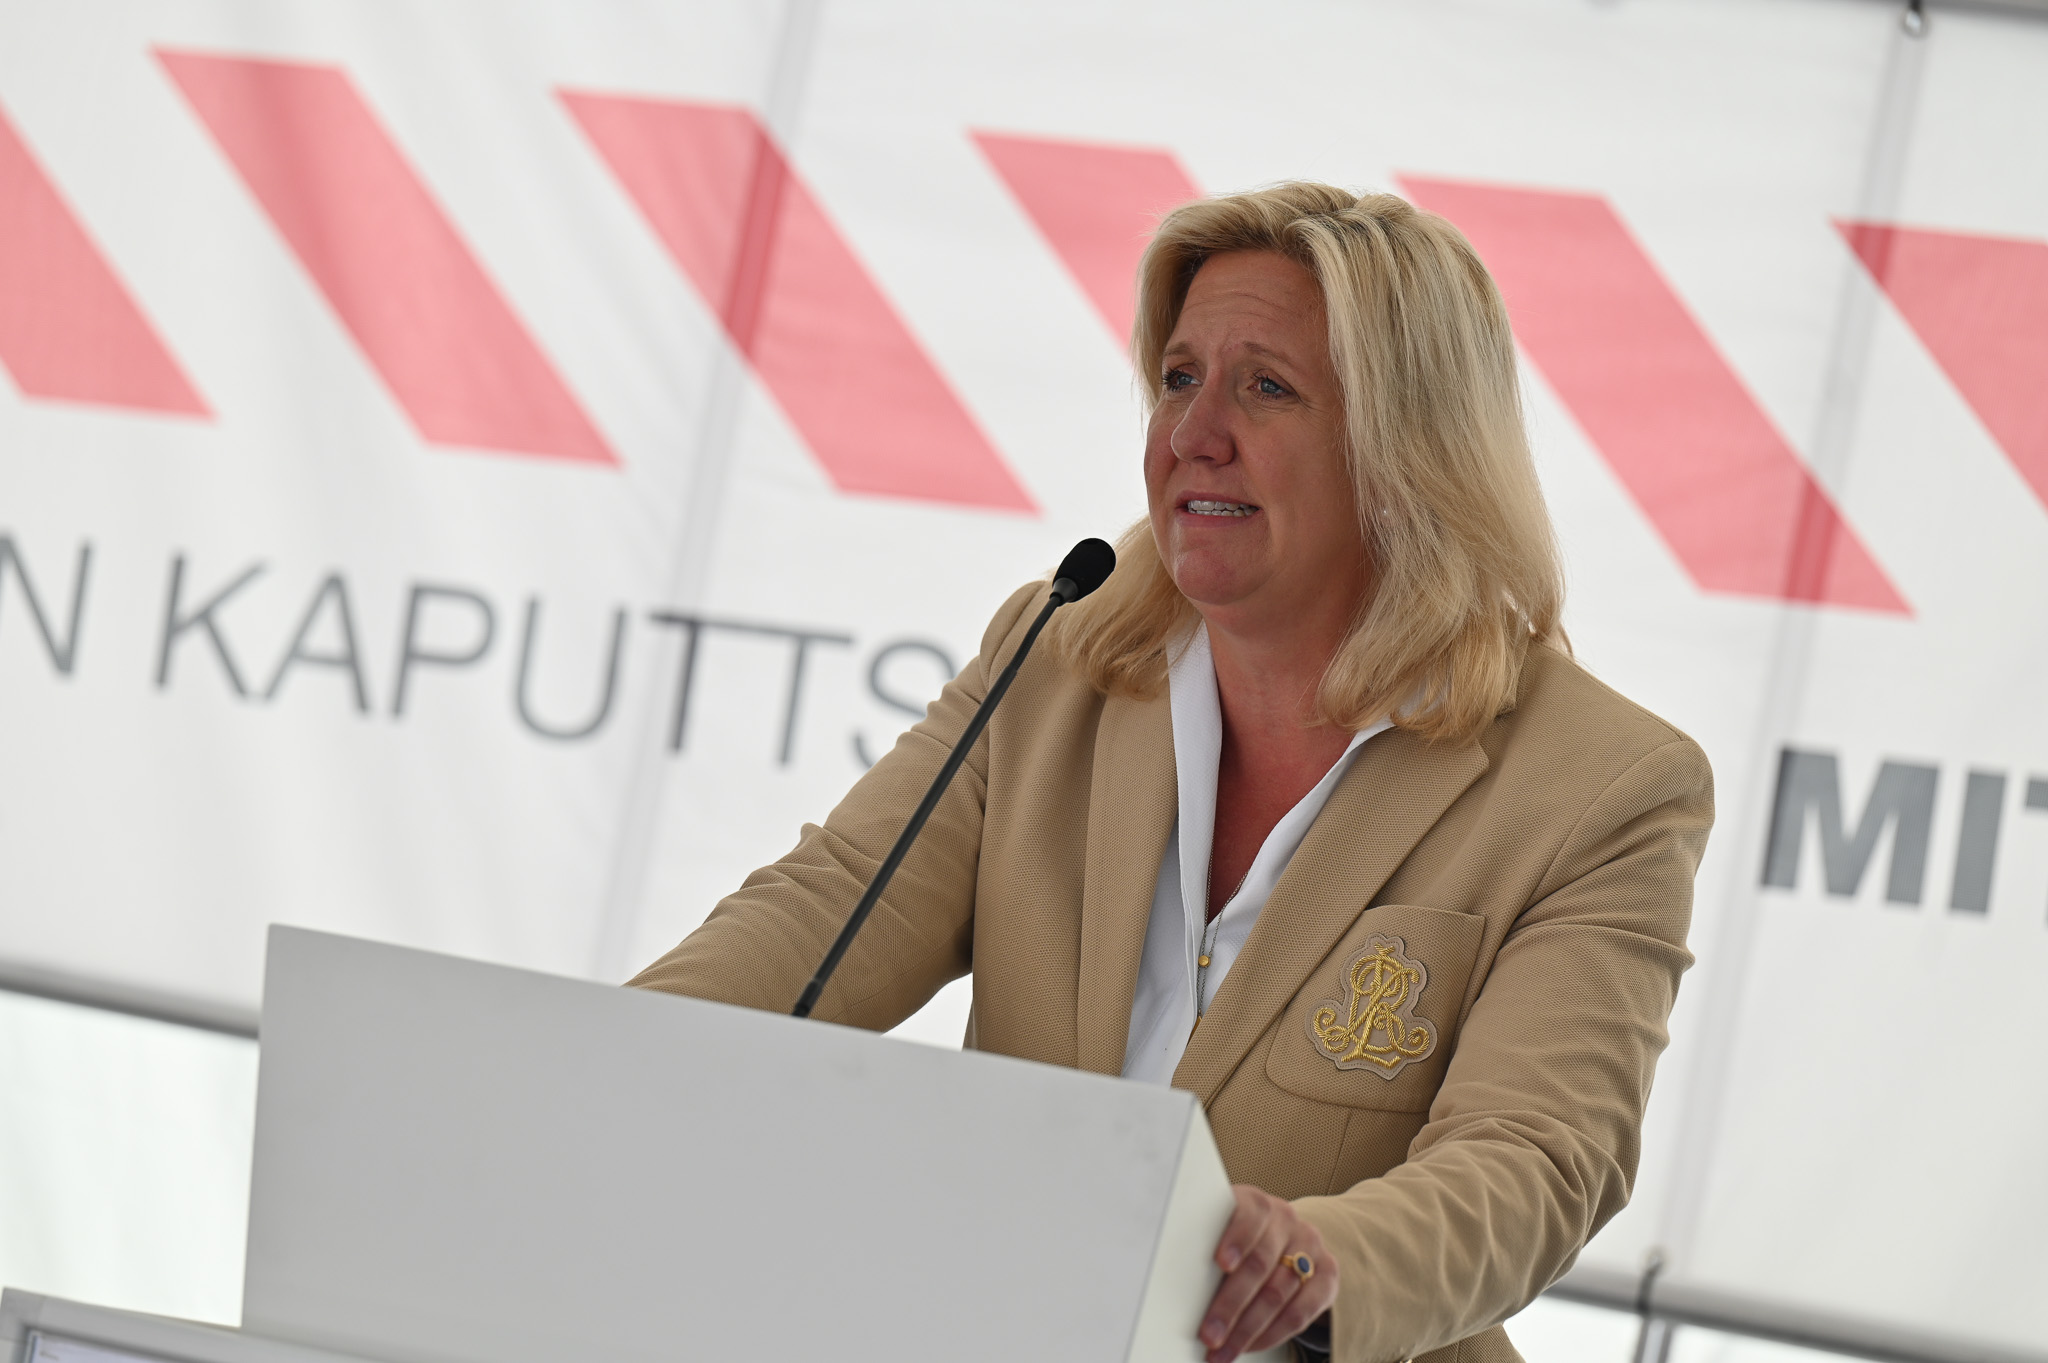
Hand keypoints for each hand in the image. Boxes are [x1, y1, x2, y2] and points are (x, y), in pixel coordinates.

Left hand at [1199, 1184, 1337, 1361]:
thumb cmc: (1235, 1239)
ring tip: (1223, 1350)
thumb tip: (1168, 1275)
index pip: (1250, 1215)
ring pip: (1279, 1293)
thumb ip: (1202, 1241)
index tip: (1221, 1263)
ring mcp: (1311, 1247)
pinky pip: (1302, 1312)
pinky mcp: (1328, 1275)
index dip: (1236, 1239)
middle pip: (1260, 1264)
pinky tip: (1251, 1346)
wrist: (1283, 1239)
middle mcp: (1287, 1221)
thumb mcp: (1219, 1229)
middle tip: (1209, 1333)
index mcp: (1256, 1203)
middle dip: (1231, 1305)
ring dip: (1248, 1329)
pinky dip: (1273, 1334)